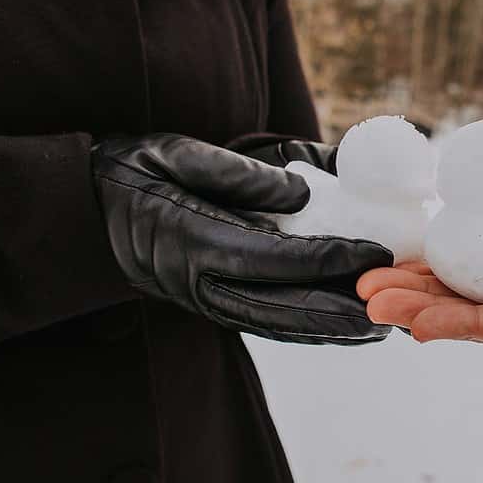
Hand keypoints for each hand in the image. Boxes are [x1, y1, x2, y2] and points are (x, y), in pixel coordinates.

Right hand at [93, 134, 392, 344]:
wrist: (90, 209)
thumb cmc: (140, 171)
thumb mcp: (177, 153)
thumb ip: (236, 172)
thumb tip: (301, 194)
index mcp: (192, 240)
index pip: (274, 257)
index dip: (330, 257)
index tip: (377, 250)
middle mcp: (199, 282)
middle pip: (282, 307)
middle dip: (342, 311)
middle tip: (393, 308)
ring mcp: (203, 300)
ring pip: (276, 325)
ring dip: (329, 329)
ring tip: (379, 327)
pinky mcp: (210, 305)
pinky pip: (264, 325)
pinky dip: (305, 329)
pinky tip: (340, 327)